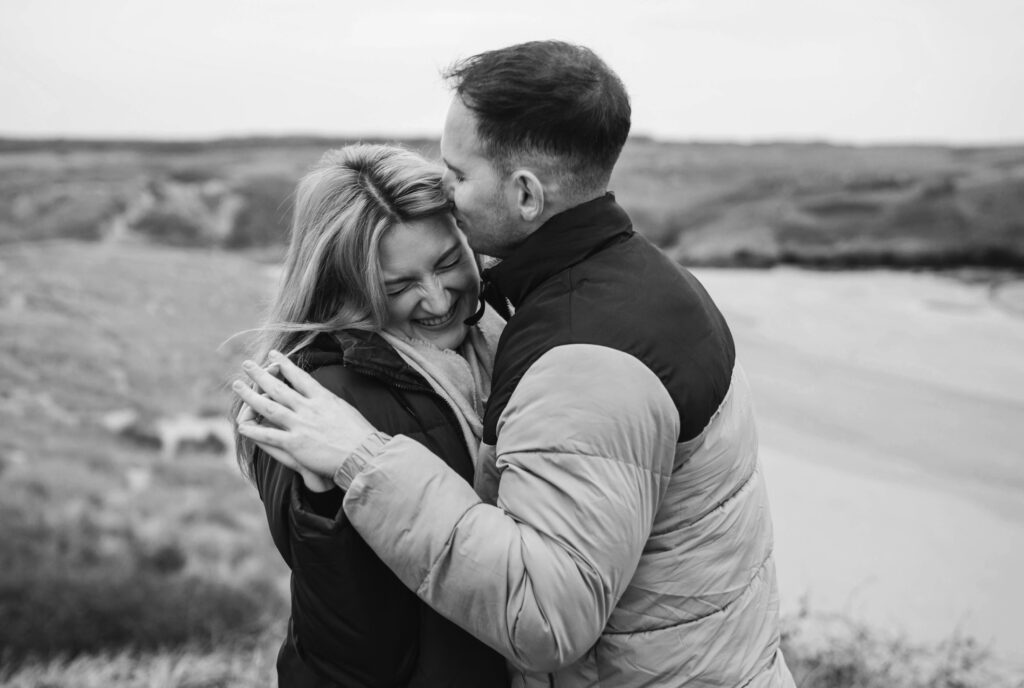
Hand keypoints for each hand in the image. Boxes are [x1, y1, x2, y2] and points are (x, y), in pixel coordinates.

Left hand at [232, 350, 377, 478]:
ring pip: (269, 407)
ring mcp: (300, 425)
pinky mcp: (295, 444)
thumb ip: (329, 402)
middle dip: (260, 375)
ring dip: (250, 395)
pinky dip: (254, 430)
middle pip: (279, 387)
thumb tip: (320, 396)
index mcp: (323, 398)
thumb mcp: (346, 409)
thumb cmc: (360, 435)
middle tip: (246, 365)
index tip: (272, 354)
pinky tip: (241, 425)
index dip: (283, 364)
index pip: (299, 376)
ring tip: (237, 385)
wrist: (363, 454)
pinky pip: (268, 435)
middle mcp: (309, 408)